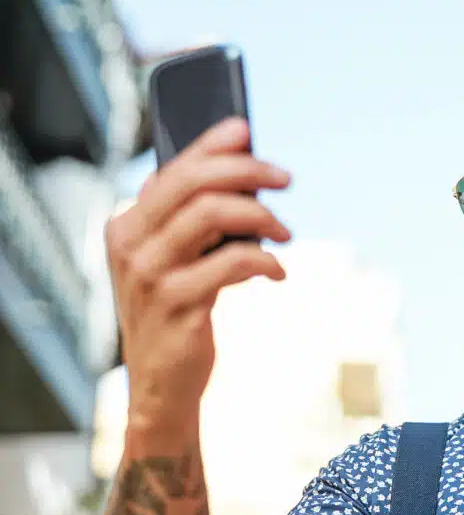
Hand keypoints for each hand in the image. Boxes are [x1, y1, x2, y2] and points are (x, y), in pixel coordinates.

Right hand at [105, 118, 290, 433]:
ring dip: (261, 217)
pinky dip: (264, 261)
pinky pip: (232, 262)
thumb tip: (243, 173)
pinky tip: (277, 271)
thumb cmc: (178, 314)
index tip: (245, 129)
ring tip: (285, 233)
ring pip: (212, 214)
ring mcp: (150, 275)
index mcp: (127, 226)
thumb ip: (194, 221)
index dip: (211, 145)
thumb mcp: (177, 262)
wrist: (161, 385)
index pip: (172, 169)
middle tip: (285, 179)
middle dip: (246, 171)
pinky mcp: (177, 305)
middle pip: (193, 183)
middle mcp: (130, 244)